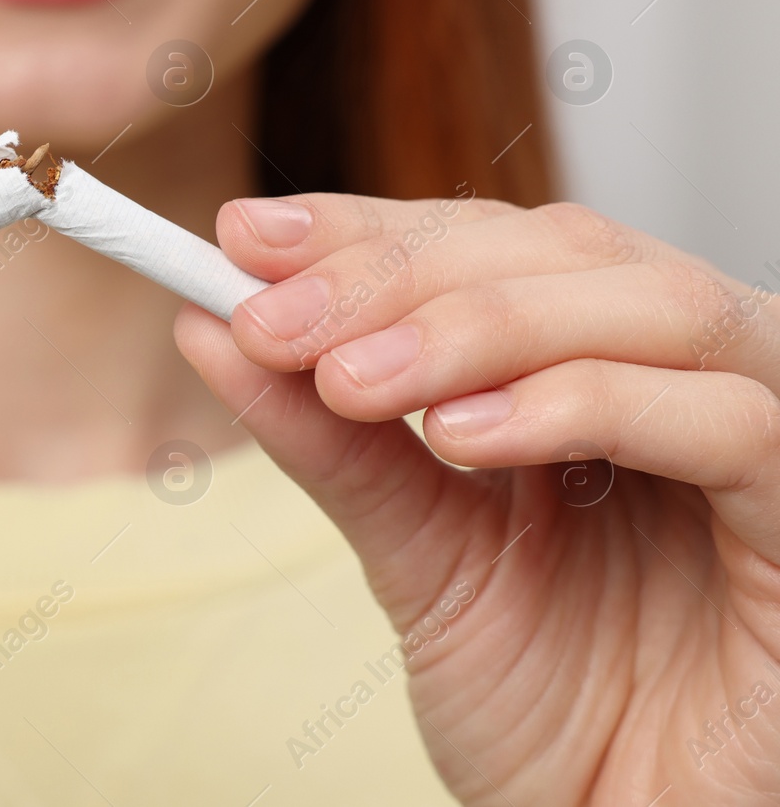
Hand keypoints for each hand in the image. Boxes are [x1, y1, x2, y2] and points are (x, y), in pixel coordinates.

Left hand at [176, 192, 779, 803]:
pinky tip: (465, 437)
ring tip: (350, 383)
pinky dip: (585, 403)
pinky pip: (728, 422)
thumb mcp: (414, 553)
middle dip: (402, 274)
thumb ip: (331, 440)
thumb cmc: (544, 706)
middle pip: (565, 250)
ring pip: (653, 305)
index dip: (370, 229)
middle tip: (276, 318)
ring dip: (479, 326)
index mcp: (589, 372)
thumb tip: (210, 325)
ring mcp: (756, 445)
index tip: (246, 239)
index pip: (488, 246)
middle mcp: (676, 384)